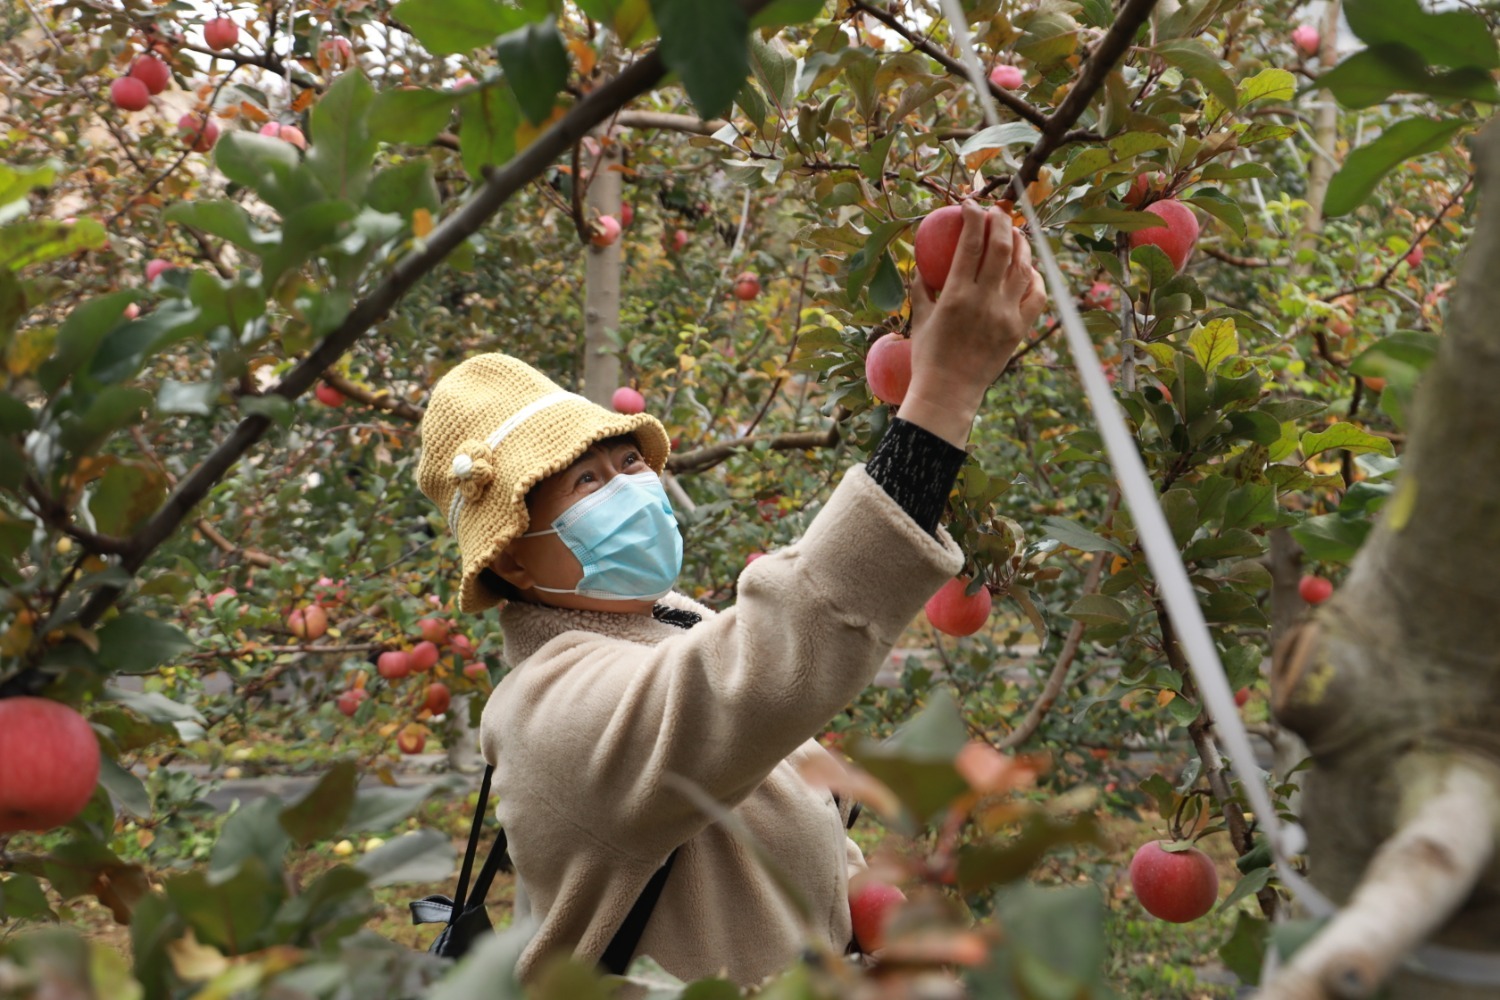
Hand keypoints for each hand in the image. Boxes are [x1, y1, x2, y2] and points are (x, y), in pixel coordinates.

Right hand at [899, 201, 1047, 444]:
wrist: (949, 392)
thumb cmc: (928, 356)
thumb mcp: (920, 318)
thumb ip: (921, 287)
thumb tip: (922, 262)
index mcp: (956, 295)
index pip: (969, 244)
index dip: (972, 218)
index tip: (970, 204)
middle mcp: (984, 301)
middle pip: (1000, 248)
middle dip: (1000, 222)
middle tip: (996, 211)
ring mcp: (1005, 315)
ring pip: (1022, 267)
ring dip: (1020, 244)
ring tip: (1013, 234)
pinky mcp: (1019, 329)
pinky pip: (1035, 295)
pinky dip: (1034, 277)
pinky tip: (1027, 269)